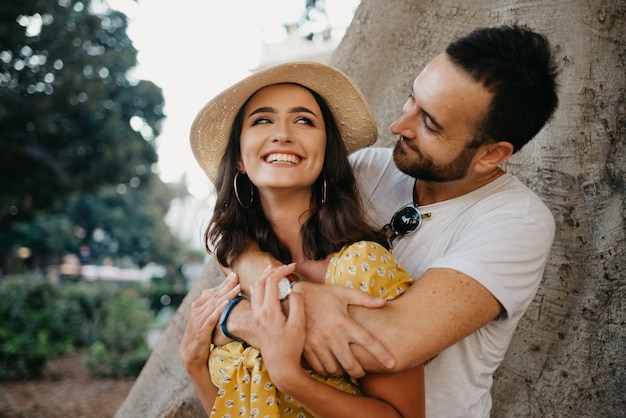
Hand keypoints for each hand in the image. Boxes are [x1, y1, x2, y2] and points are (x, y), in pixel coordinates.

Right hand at [179, 272, 239, 376]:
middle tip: (237, 276)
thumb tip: (223, 295)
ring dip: (226, 294)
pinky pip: (211, 318)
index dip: (224, 283)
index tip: (234, 274)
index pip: (213, 291)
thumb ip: (211, 307)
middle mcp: (196, 311)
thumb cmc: (201, 336)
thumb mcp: (205, 319)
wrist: (190, 356)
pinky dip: (219, 309)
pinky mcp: (201, 331)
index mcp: (198, 306)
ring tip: (237, 287)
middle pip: (215, 295)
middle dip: (226, 285)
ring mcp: (198, 320)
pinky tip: (227, 303)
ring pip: (215, 304)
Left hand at [249, 264, 305, 383]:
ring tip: (274, 271)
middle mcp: (259, 312)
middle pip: (260, 282)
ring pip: (255, 289)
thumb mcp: (298, 325)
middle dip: (272, 271)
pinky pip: (254, 298)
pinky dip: (260, 288)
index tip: (293, 266)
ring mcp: (256, 317)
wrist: (280, 366)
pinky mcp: (256, 321)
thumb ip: (297, 304)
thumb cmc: (291, 347)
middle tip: (285, 267)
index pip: (271, 281)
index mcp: (269, 310)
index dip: (282, 270)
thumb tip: (295, 286)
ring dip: (264, 278)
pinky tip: (264, 287)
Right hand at [299, 282, 395, 377]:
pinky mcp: (306, 348)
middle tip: (362, 372)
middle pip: (352, 364)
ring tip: (345, 368)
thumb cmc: (320, 294)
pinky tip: (330, 365)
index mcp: (344, 322)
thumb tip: (383, 303)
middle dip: (360, 372)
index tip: (392, 364)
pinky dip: (327, 370)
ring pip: (335, 369)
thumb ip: (364, 298)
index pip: (368, 341)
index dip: (382, 354)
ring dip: (342, 372)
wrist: (291, 297)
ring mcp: (318, 343)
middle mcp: (332, 335)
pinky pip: (319, 368)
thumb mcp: (342, 293)